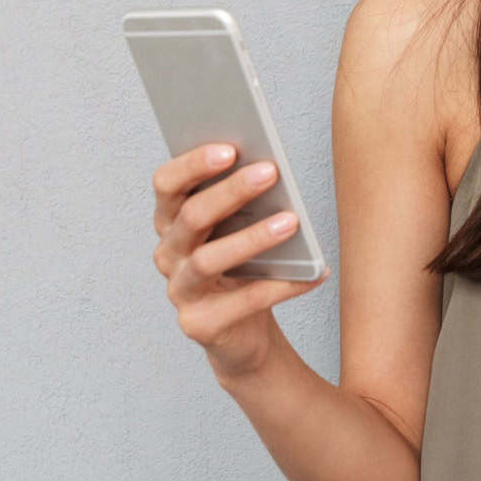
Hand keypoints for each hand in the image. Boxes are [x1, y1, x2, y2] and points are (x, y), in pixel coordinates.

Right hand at [152, 143, 329, 378]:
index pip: (166, 184)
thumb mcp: (240, 229)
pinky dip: (281, 286)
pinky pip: (242, 302)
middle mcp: (167, 253)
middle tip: (270, 172)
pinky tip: (314, 273)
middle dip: (231, 191)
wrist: (242, 332)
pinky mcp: (199, 324)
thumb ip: (244, 202)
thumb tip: (270, 167)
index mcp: (171, 221)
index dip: (192, 164)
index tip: (230, 147)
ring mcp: (180, 291)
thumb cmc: (243, 266)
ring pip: (208, 259)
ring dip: (252, 238)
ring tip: (291, 222)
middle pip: (191, 216)